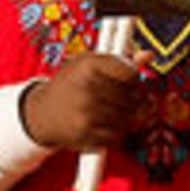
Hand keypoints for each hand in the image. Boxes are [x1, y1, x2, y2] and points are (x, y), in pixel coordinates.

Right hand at [16, 49, 146, 154]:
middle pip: (131, 97)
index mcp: (88, 65)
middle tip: (125, 98)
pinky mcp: (85, 134)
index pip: (130, 73)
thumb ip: (120, 59)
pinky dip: (115, 132)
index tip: (131, 81)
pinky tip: (105, 124)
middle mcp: (87, 88)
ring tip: (113, 110)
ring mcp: (86, 113)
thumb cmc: (68, 84)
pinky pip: (116, 135)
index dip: (134, 78)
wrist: (40, 114)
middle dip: (132, 99)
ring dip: (125, 116)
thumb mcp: (88, 64)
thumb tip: (149, 55)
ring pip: (126, 117)